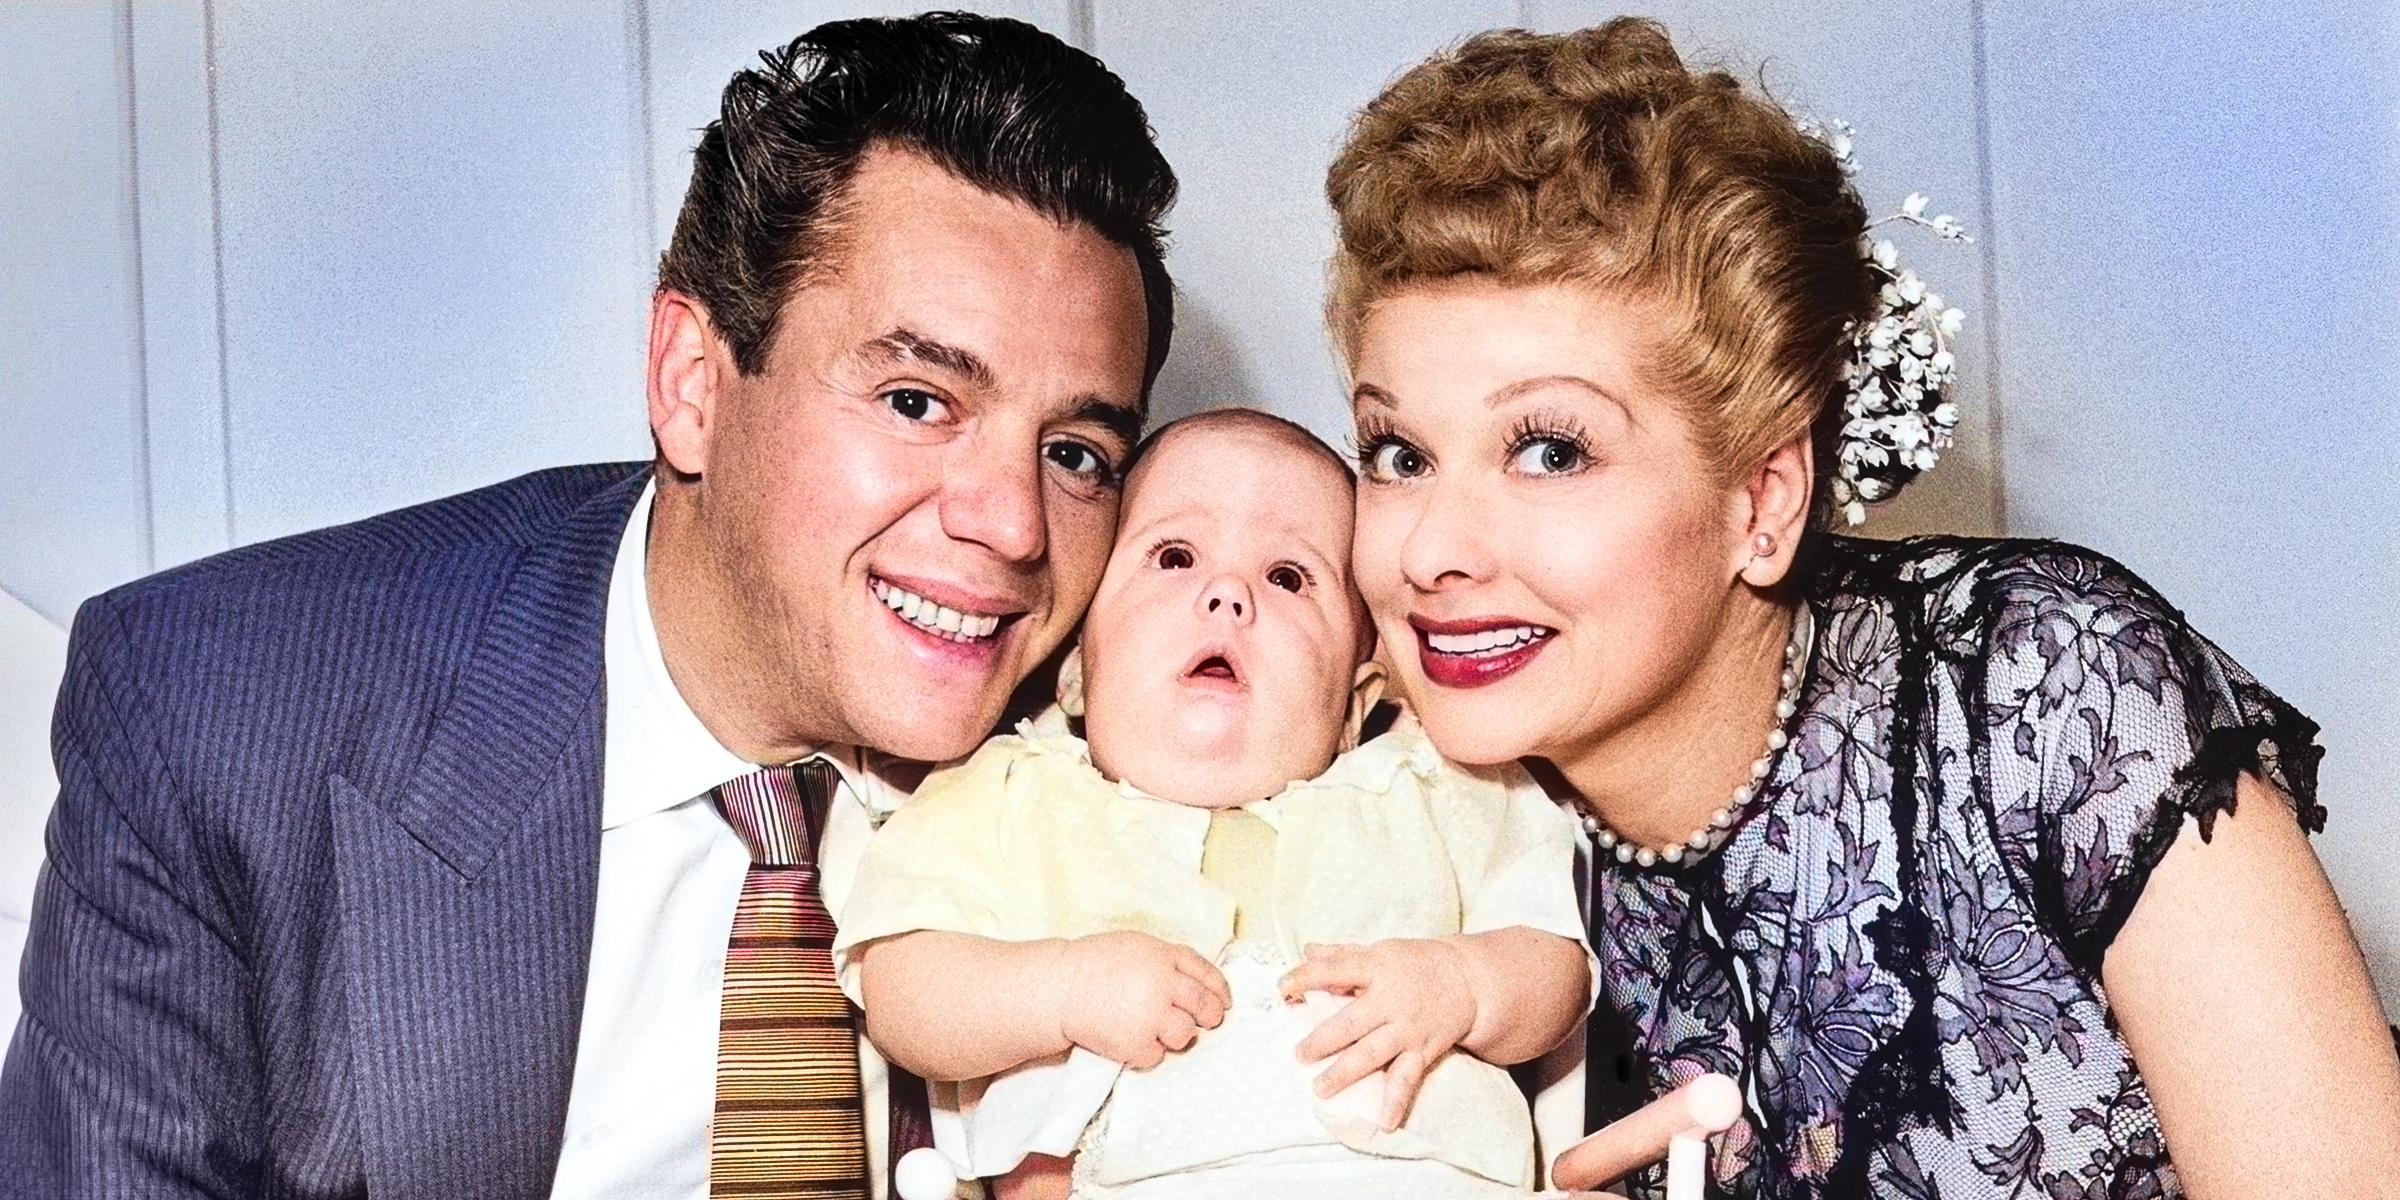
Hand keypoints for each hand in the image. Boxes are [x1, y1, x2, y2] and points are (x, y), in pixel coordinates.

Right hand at [1053, 931, 1230, 1068]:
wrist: (1056, 988)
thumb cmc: (1089, 966)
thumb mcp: (1131, 947)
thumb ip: (1163, 961)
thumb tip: (1192, 982)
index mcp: (1161, 955)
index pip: (1205, 971)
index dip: (1219, 989)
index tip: (1224, 1001)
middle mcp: (1161, 982)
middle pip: (1203, 1004)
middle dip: (1210, 1016)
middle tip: (1207, 1022)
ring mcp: (1150, 1013)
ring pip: (1185, 1034)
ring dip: (1176, 1036)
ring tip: (1156, 1030)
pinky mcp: (1135, 1042)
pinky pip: (1156, 1055)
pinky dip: (1145, 1052)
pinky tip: (1128, 1040)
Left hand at [1280, 938, 1477, 1129]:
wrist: (1469, 979)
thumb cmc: (1416, 963)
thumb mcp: (1381, 951)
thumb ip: (1343, 954)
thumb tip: (1307, 951)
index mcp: (1377, 968)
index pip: (1335, 970)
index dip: (1306, 977)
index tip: (1281, 988)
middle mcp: (1391, 1000)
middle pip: (1351, 1022)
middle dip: (1323, 1040)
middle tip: (1299, 1054)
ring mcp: (1407, 1028)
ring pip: (1372, 1054)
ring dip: (1345, 1072)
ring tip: (1320, 1089)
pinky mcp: (1423, 1050)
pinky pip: (1408, 1078)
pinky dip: (1396, 1101)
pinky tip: (1385, 1122)